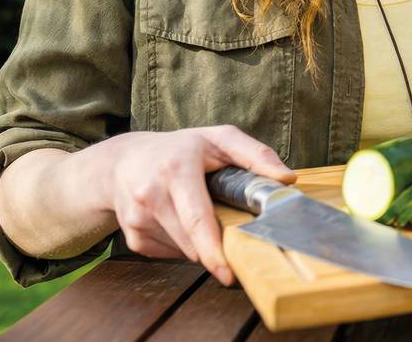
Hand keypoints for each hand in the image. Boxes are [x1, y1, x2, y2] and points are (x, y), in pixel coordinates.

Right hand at [104, 126, 294, 285]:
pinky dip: (184, 244)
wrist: (124, 160)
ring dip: (200, 243)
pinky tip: (180, 220)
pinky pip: (169, 253)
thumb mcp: (218, 139)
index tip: (227, 272)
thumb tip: (288, 179)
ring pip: (183, 250)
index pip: (196, 218)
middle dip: (215, 250)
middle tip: (233, 249)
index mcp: (175, 169)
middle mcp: (150, 194)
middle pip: (191, 241)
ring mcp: (136, 219)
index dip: (212, 249)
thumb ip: (256, 155)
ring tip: (199, 212)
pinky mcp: (132, 237)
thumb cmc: (180, 148)